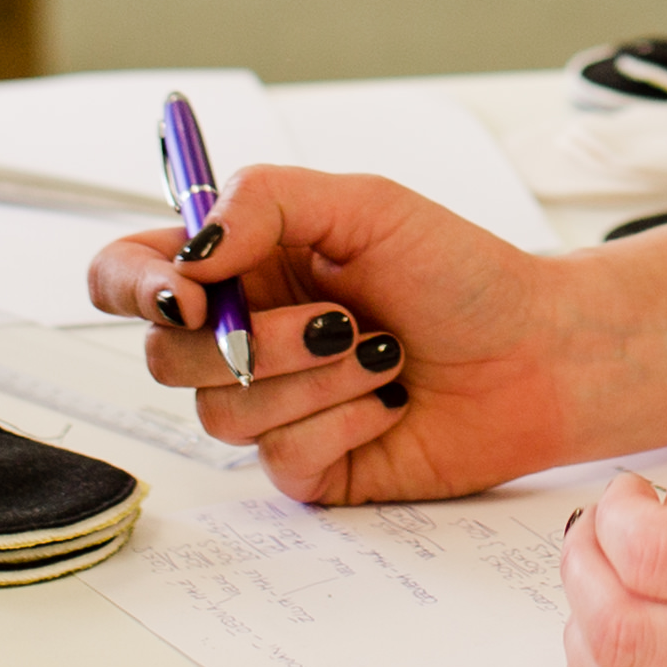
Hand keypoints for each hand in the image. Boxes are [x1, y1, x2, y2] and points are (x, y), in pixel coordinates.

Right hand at [87, 165, 601, 505]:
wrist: (538, 351)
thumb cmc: (461, 273)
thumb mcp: (365, 204)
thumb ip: (265, 201)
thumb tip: (192, 250)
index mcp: (240, 264)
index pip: (128, 273)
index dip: (135, 286)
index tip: (189, 292)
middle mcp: (243, 336)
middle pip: (166, 354)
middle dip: (256, 340)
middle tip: (339, 319)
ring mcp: (271, 405)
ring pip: (222, 412)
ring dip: (316, 379)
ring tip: (383, 354)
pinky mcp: (308, 464)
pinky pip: (282, 459)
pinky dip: (345, 422)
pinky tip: (390, 402)